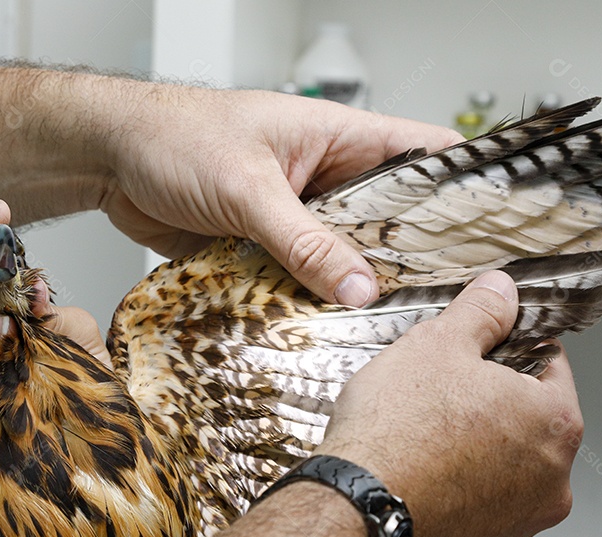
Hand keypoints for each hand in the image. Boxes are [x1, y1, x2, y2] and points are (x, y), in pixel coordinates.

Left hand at [99, 89, 462, 305]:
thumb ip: (304, 241)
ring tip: (388, 331)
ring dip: (353, 290)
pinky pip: (299, 280)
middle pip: (389, 223)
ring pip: (343, 259)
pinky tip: (324, 333)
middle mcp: (326, 180)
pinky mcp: (264, 249)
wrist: (110, 159)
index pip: (424, 158)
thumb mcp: (249, 189)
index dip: (461, 193)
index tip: (491, 240)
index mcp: (341, 140)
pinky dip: (308, 303)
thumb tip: (359, 288)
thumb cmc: (177, 138)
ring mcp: (295, 217)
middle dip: (408, 261)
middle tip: (437, 307)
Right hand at [315, 271, 581, 536]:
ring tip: (421, 441)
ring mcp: (521, 524)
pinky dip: (454, 494)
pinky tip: (417, 479)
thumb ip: (480, 313)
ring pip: (503, 469)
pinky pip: (476, 509)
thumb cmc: (396, 429)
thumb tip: (502, 291)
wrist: (353, 513)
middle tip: (435, 395)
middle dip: (488, 405)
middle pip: (527, 422)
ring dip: (474, 452)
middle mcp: (553, 479)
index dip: (506, 349)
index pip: (548, 365)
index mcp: (555, 421)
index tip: (471, 352)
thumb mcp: (436, 344)